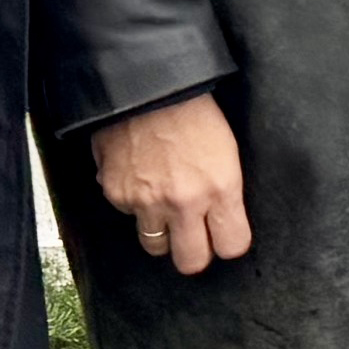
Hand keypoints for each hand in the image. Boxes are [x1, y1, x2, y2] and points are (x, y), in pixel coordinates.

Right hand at [89, 96, 251, 275]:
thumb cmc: (192, 111)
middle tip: (192, 239)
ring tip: (163, 206)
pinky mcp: (116, 195)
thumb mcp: (227, 152)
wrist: (146, 87)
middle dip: (193, 254)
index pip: (232, 246)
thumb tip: (220, 222)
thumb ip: (224, 193)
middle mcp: (184, 202)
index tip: (223, 236)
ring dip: (160, 232)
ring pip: (155, 246)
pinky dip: (133, 204)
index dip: (228, 243)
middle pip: (191, 261)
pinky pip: (127, 216)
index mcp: (221, 188)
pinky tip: (140, 178)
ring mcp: (147, 201)